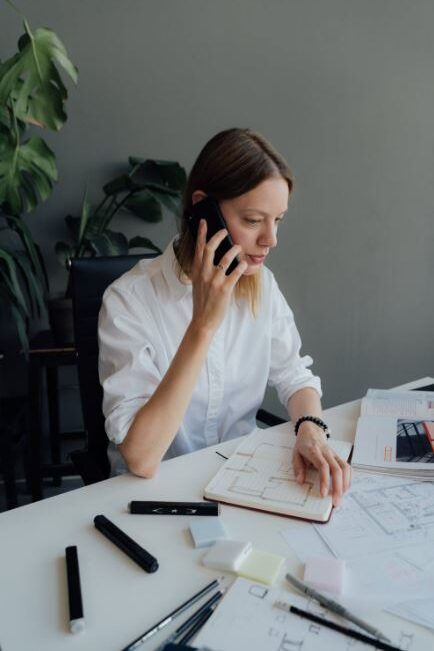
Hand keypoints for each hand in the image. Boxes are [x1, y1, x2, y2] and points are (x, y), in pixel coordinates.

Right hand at [191, 219, 246, 333]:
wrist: (203, 321)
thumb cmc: (202, 302)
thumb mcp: (198, 284)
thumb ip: (202, 271)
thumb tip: (211, 259)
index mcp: (197, 272)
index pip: (198, 248)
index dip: (201, 234)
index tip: (204, 222)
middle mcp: (204, 274)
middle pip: (209, 248)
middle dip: (218, 236)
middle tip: (225, 230)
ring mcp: (214, 281)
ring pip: (225, 259)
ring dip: (234, 250)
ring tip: (239, 247)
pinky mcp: (224, 289)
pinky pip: (236, 273)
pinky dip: (242, 266)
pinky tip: (245, 264)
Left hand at [292, 422, 351, 506]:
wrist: (311, 432)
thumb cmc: (303, 445)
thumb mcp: (295, 454)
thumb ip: (298, 468)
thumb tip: (300, 481)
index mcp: (314, 452)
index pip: (323, 466)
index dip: (325, 481)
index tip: (324, 494)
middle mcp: (327, 453)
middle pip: (337, 469)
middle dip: (338, 488)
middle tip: (336, 502)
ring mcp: (334, 454)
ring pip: (345, 468)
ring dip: (345, 484)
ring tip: (341, 497)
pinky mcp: (339, 457)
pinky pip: (348, 467)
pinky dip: (348, 479)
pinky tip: (345, 488)